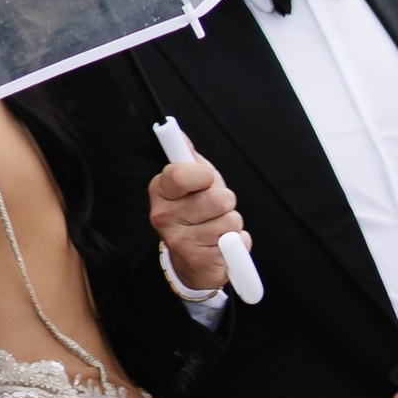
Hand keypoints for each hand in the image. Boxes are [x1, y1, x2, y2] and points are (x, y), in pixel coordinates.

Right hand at [147, 144, 245, 298]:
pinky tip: (222, 246)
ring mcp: (180, 243)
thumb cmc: (194, 212)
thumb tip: (177, 133)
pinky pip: (237, 243)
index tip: (206, 179)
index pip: (180, 175)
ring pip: (230, 221)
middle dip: (226, 201)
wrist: (190, 261)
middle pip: (217, 199)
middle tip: (214, 208)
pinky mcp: (200, 263)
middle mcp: (164, 217)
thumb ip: (187, 156)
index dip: (203, 175)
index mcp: (160, 190)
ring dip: (232, 223)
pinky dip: (238, 243)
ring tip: (218, 227)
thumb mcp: (191, 181)